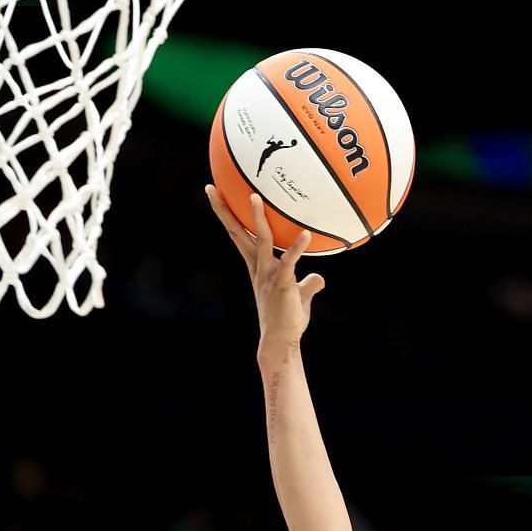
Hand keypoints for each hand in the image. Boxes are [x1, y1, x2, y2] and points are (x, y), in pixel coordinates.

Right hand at [204, 185, 325, 345]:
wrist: (281, 342)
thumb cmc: (287, 321)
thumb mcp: (298, 297)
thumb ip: (308, 284)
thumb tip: (319, 278)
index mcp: (257, 266)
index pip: (239, 235)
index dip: (227, 216)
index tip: (217, 195)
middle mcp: (258, 267)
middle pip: (238, 232)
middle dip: (224, 210)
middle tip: (212, 188)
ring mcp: (268, 274)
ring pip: (260, 241)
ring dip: (257, 219)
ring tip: (254, 196)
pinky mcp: (282, 284)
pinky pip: (289, 262)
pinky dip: (298, 248)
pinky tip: (306, 235)